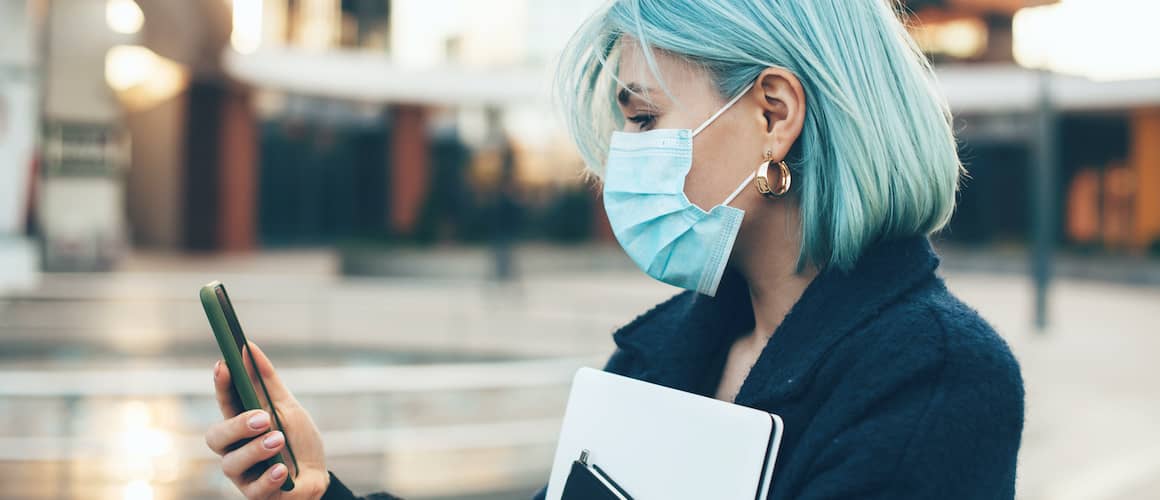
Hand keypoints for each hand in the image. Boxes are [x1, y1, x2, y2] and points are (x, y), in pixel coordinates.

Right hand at [206, 342, 330, 498]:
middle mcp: (234, 448)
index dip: (220, 384)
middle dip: (237, 425)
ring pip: (231, 463)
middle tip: (263, 418)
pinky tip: (283, 469)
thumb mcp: (288, 408)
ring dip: (257, 450)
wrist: (317, 476)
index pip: (224, 402)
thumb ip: (267, 382)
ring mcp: (242, 474)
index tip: (223, 364)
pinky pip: (254, 489)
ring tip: (279, 441)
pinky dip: (269, 476)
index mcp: (240, 424)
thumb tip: (249, 348)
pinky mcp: (255, 494)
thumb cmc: (298, 441)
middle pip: (216, 436)